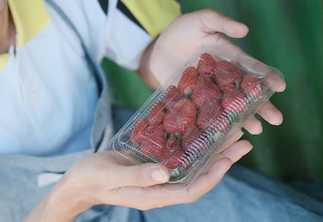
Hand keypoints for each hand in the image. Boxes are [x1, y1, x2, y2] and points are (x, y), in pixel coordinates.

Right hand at [24, 138, 253, 220]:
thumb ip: (138, 175)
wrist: (78, 181)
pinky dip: (190, 142)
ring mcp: (158, 176)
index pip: (193, 189)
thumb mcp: (112, 175)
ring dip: (211, 148)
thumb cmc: (92, 179)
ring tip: (230, 131)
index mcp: (155, 194)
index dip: (213, 175)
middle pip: (199, 175)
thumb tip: (165, 173)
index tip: (230, 158)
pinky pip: (177, 154)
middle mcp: (162, 186)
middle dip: (222, 158)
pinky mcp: (151, 164)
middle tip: (244, 138)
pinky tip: (198, 128)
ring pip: (192, 163)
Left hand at [140, 9, 284, 131]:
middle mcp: (222, 78)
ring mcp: (208, 92)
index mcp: (229, 59)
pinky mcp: (192, 100)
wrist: (157, 47)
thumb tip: (245, 30)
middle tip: (277, 120)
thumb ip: (220, 22)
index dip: (267, 77)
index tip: (280, 86)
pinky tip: (225, 133)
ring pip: (229, 107)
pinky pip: (205, 114)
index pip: (252, 69)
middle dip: (262, 105)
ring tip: (257, 130)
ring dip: (243, 118)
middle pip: (245, 93)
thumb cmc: (182, 30)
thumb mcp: (201, 20)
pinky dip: (215, 124)